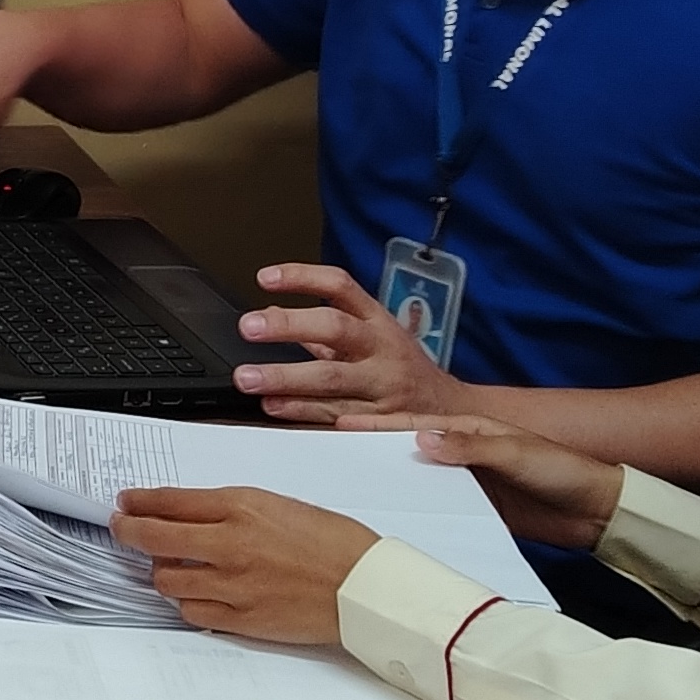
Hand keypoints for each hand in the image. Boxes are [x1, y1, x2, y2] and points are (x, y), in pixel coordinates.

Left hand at [106, 487, 382, 645]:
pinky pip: (191, 613)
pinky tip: (194, 593)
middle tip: (122, 528)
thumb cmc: (332, 542)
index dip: (139, 502)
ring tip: (167, 564)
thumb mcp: (279, 505)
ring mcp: (231, 586)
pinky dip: (186, 602)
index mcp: (242, 508)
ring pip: (167, 580)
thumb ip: (231, 509)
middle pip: (154, 539)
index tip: (126, 503)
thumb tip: (188, 514)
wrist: (364, 587)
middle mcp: (230, 545)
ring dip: (161, 571)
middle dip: (129, 531)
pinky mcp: (240, 620)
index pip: (170, 502)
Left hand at [232, 261, 476, 427]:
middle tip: (249, 327)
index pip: (341, 287)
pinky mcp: (380, 421)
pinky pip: (337, 415)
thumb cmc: (401, 368)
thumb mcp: (371, 336)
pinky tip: (275, 407)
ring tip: (249, 377)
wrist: (450, 411)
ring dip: (286, 378)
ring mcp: (382, 386)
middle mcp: (381, 348)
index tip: (265, 278)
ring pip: (333, 378)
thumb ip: (323, 329)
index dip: (303, 277)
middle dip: (289, 325)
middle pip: (335, 328)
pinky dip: (304, 412)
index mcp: (377, 320)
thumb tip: (272, 313)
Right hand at [342, 412, 627, 551]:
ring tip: (346, 497)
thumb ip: (472, 447)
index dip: (376, 426)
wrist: (595, 510)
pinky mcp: (473, 512)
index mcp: (468, 429)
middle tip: (328, 461)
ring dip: (386, 486)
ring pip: (416, 483)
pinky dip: (411, 513)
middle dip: (369, 454)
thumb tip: (420, 437)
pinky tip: (386, 525)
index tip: (339, 427)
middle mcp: (460, 454)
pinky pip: (435, 510)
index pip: (413, 424)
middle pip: (406, 453)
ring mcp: (465, 484)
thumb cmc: (561, 469)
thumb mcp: (518, 452)